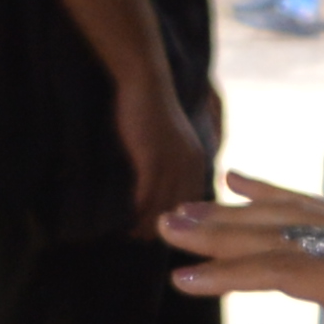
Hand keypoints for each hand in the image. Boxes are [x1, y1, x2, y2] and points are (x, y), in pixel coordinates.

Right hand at [112, 72, 216, 238]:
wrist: (145, 83)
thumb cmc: (152, 108)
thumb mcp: (172, 140)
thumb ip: (172, 162)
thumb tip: (160, 184)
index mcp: (198, 161)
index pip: (194, 202)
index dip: (180, 220)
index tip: (163, 233)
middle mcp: (191, 166)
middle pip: (180, 210)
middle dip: (163, 228)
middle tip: (142, 240)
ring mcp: (173, 164)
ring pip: (162, 207)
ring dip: (147, 225)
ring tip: (130, 236)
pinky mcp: (153, 161)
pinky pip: (146, 196)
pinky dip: (136, 212)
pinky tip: (124, 221)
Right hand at [162, 169, 323, 323]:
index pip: (277, 272)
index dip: (224, 276)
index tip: (180, 282)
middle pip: (275, 232)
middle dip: (216, 231)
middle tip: (165, 227)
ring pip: (289, 212)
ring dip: (233, 210)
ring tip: (186, 211)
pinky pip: (312, 204)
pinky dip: (272, 191)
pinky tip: (237, 181)